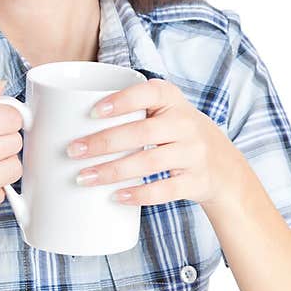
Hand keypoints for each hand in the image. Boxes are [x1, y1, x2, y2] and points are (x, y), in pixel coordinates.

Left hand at [65, 77, 248, 210]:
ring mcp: (194, 153)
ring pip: (150, 162)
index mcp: (172, 100)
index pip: (148, 93)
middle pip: (142, 132)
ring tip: (84, 178)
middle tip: (73, 151)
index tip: (92, 112)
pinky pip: (166, 189)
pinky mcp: (197, 181)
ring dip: (113, 171)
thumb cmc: (176, 135)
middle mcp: (186, 123)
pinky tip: (116, 197)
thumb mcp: (164, 113)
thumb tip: (66, 119)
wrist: (224, 167)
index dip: (121, 101)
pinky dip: (140, 195)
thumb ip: (130, 111)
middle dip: (103, 142)